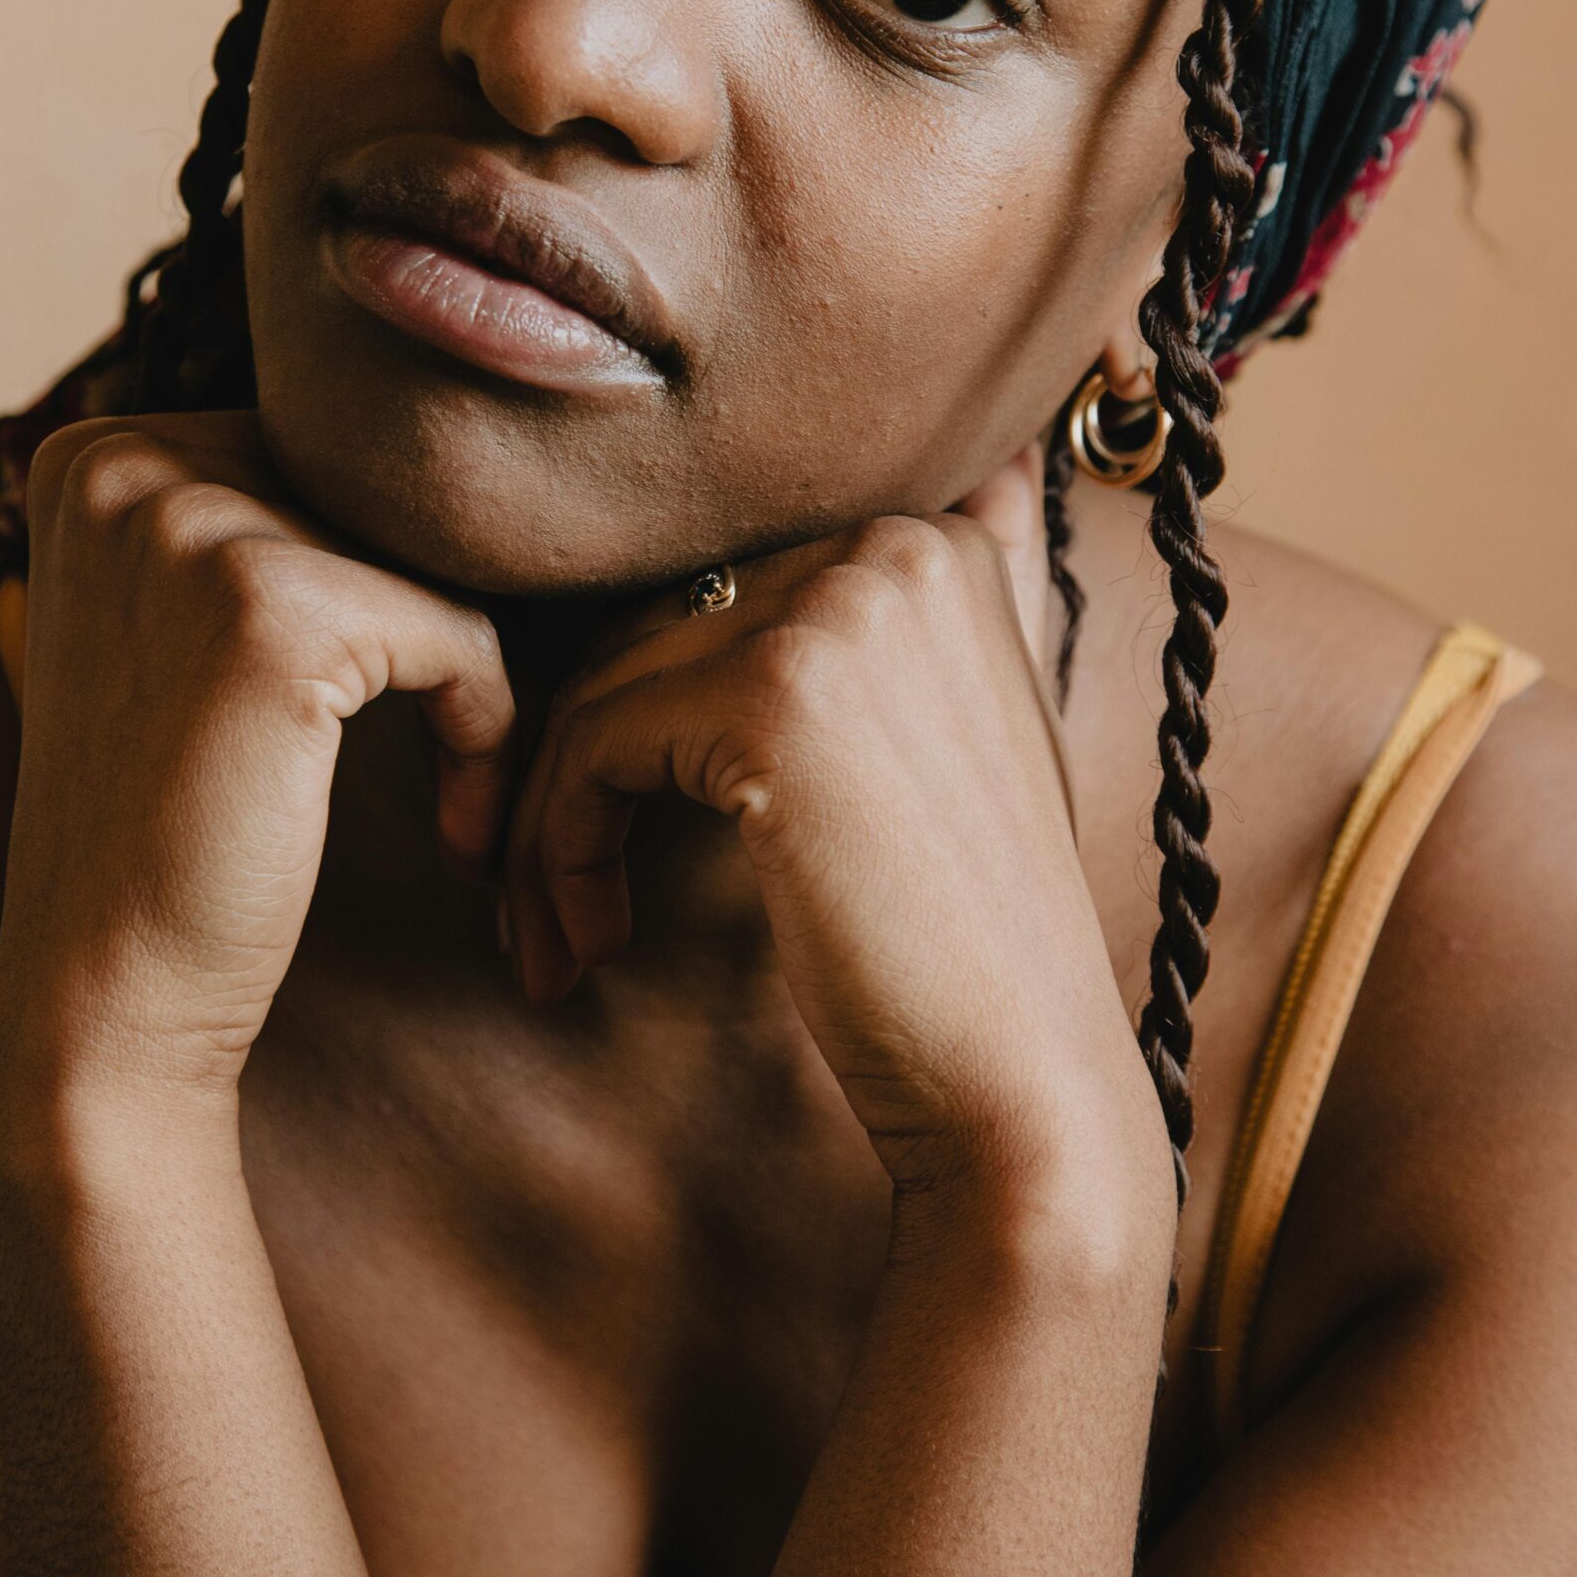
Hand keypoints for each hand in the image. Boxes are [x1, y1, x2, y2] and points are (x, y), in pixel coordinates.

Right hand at [0, 411, 513, 1120]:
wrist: (107, 993)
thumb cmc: (172, 823)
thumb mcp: (182, 629)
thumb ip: (267, 520)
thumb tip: (433, 458)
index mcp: (96, 452)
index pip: (327, 461)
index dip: (382, 585)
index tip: (374, 711)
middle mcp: (128, 466)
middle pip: (384, 505)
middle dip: (431, 630)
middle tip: (446, 758)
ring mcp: (191, 526)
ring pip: (433, 565)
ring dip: (467, 690)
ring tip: (449, 800)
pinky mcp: (270, 607)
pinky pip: (461, 635)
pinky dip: (484, 732)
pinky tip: (454, 830)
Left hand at [505, 451, 1168, 1215]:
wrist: (1022, 1077)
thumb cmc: (969, 940)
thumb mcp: (965, 741)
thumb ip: (915, 632)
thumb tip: (964, 499)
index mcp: (937, 545)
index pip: (722, 599)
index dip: (660, 721)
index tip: (627, 835)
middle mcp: (896, 547)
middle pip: (653, 634)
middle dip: (586, 772)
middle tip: (556, 900)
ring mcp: (838, 611)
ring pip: (607, 688)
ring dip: (554, 824)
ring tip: (557, 935)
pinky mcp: (772, 696)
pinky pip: (594, 743)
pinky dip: (561, 848)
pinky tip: (588, 939)